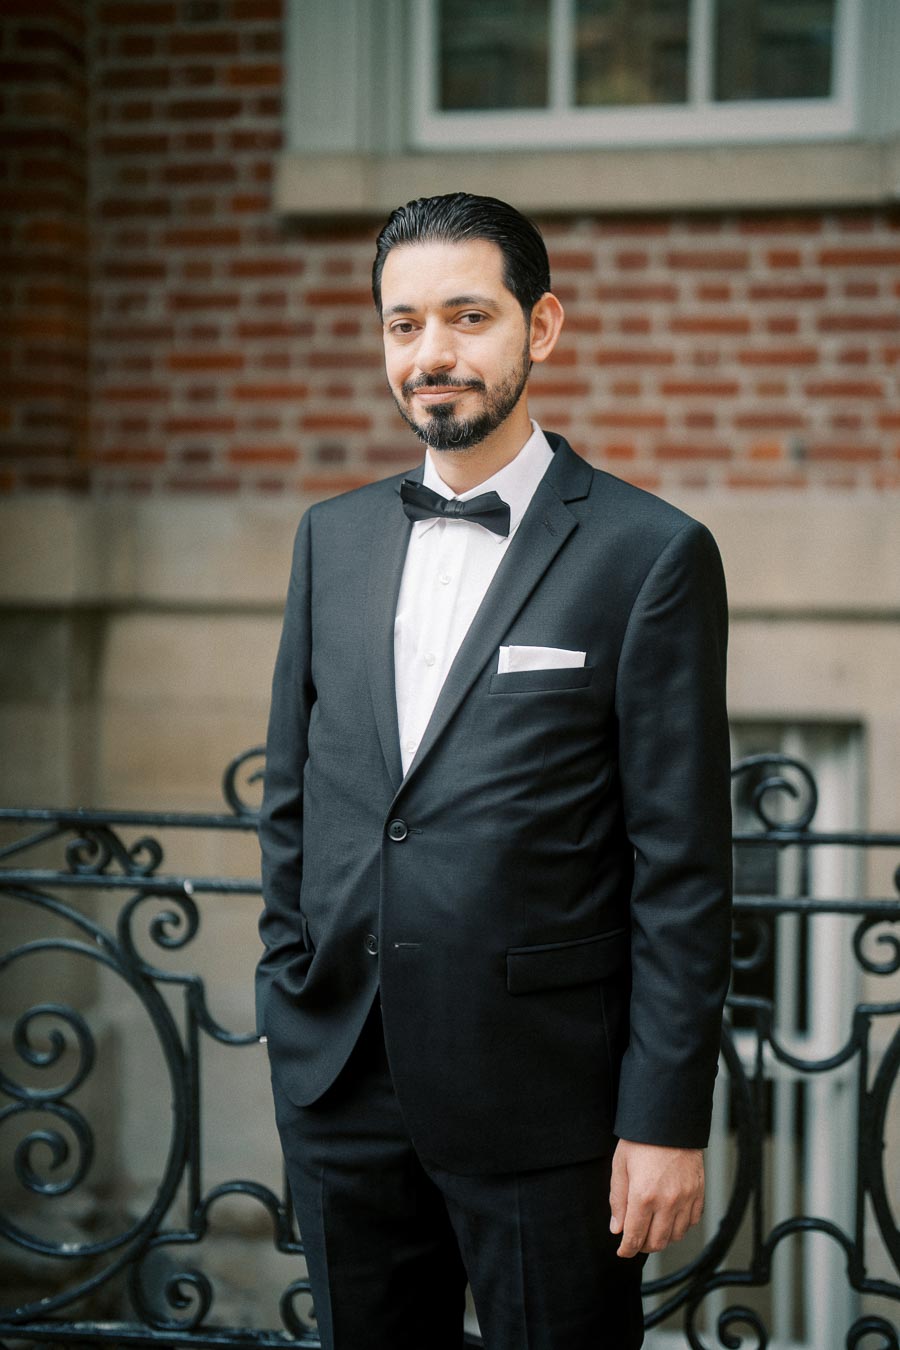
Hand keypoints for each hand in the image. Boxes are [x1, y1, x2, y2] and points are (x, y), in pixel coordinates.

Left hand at [609, 1139, 703, 1257]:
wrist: (669, 1120)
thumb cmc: (641, 1140)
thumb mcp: (620, 1166)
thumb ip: (618, 1200)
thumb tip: (617, 1228)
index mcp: (643, 1196)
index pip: (634, 1236)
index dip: (627, 1249)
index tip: (622, 1251)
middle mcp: (667, 1202)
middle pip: (656, 1242)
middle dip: (643, 1246)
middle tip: (635, 1240)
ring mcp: (686, 1198)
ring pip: (675, 1236)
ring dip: (662, 1238)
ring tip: (652, 1228)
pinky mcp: (698, 1193)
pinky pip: (692, 1222)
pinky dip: (680, 1226)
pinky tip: (670, 1218)